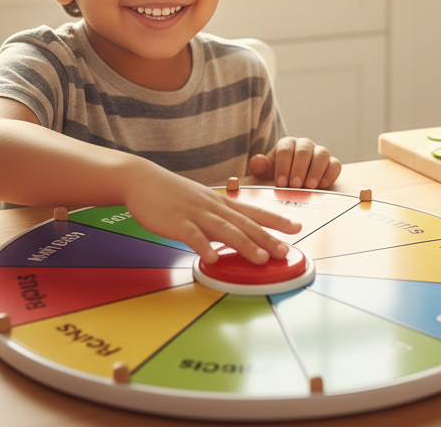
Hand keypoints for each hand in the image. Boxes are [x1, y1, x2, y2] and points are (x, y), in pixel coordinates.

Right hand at [122, 161, 301, 265]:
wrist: (143, 180)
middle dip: (267, 238)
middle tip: (286, 251)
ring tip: (260, 259)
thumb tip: (235, 234)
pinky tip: (213, 259)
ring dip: (244, 245)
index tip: (297, 227)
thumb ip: (218, 217)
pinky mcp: (176, 222)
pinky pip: (192, 236)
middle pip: (245, 223)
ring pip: (224, 230)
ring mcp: (195, 214)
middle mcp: (213, 207)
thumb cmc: (172, 194)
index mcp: (220, 203)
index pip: (254, 211)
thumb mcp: (201, 202)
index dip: (276, 219)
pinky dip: (203, 247)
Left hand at [248, 137, 341, 189]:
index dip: (283, 165)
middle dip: (299, 168)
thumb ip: (259, 167)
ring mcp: (319, 153)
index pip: (285, 149)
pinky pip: (335, 164)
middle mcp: (304, 145)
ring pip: (322, 154)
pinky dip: (330, 174)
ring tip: (309, 186)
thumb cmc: (278, 176)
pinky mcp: (332, 164)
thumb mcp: (264, 173)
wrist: (293, 184)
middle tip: (294, 185)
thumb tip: (257, 162)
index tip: (281, 182)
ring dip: (316, 170)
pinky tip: (322, 186)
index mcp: (287, 144)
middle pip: (304, 150)